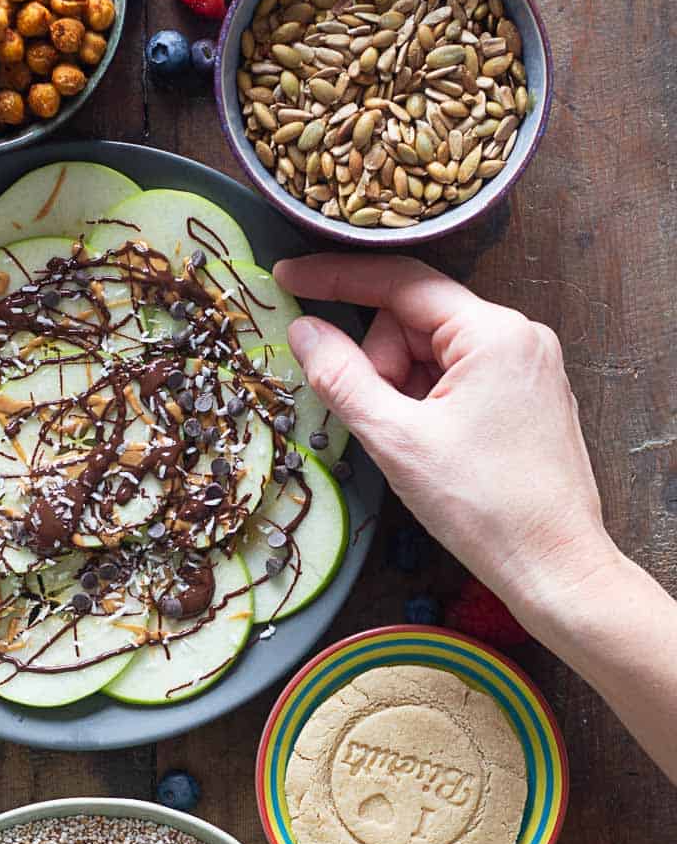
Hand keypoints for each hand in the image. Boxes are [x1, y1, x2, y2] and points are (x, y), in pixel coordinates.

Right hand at [276, 254, 618, 623]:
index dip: (337, 277)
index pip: (400, 281)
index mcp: (494, 333)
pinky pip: (458, 378)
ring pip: (432, 354)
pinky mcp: (526, 397)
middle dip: (381, 363)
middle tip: (381, 421)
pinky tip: (432, 448)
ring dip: (403, 390)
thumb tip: (303, 330)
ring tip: (415, 446)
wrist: (554, 566)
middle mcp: (518, 336)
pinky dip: (428, 404)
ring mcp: (527, 366)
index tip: (289, 276)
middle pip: (415, 321)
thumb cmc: (485, 508)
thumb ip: (342, 377)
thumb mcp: (396, 440)